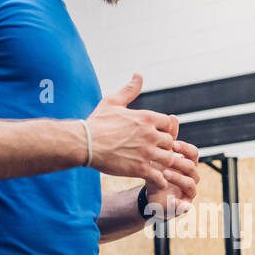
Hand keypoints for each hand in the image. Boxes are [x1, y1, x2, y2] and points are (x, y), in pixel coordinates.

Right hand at [85, 74, 176, 191]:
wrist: (84, 143)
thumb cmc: (97, 122)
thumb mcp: (113, 101)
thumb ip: (129, 90)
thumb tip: (138, 75)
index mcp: (147, 118)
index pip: (169, 124)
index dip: (163, 130)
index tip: (154, 136)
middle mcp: (150, 134)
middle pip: (171, 142)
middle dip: (164, 147)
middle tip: (155, 152)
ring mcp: (146, 152)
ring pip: (168, 159)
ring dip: (163, 163)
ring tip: (154, 165)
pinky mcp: (140, 169)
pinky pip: (159, 176)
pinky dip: (159, 179)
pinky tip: (152, 177)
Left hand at [143, 120, 198, 219]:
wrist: (150, 194)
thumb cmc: (157, 171)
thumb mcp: (160, 154)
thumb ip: (168, 138)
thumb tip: (173, 116)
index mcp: (188, 163)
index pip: (193, 153)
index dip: (185, 148)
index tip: (173, 144)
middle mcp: (192, 176)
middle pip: (192, 167)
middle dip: (180, 162)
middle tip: (167, 158)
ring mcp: (189, 192)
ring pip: (190, 184)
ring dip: (178, 178)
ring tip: (164, 174)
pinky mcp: (183, 206)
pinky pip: (186, 206)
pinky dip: (180, 204)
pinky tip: (172, 200)